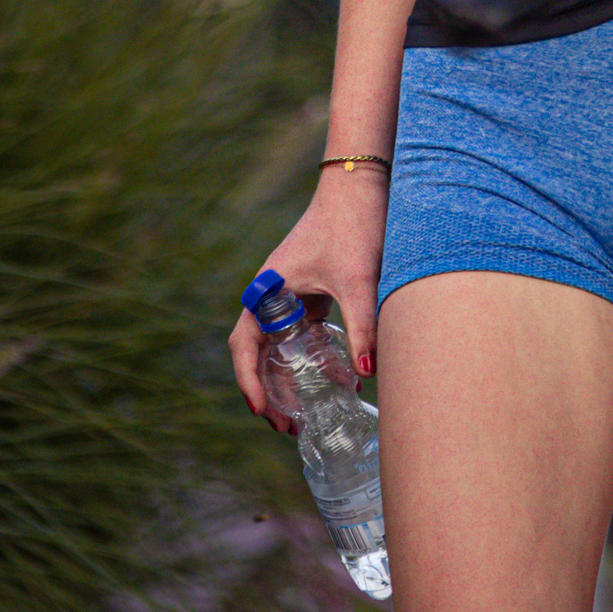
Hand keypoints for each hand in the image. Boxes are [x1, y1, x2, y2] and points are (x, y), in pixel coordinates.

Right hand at [228, 167, 390, 425]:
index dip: (249, 381)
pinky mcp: (314, 289)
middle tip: (289, 428)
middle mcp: (274, 292)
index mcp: (269, 288)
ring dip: (291, 378)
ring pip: (283, 345)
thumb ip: (362, 326)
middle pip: (261, 352)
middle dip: (270, 391)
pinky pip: (304, 332)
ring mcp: (293, 290)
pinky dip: (313, 357)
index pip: (244, 345)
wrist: (364, 184)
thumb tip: (367, 374)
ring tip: (307, 414)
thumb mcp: (358, 280)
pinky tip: (340, 376)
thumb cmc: (353, 225)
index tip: (263, 412)